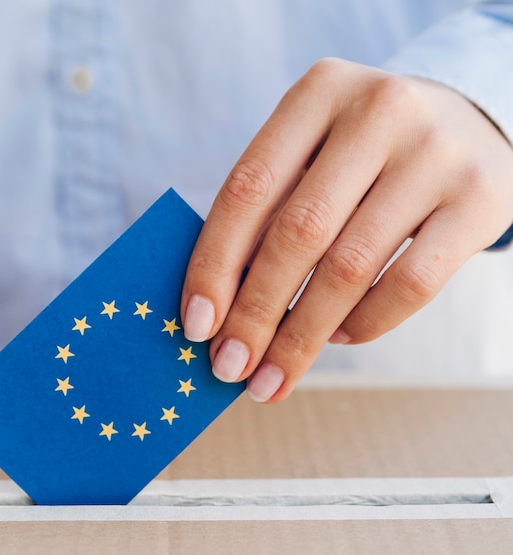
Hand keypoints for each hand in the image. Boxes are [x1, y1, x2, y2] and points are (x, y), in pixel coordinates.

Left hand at [181, 58, 512, 402]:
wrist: (472, 122)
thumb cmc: (367, 152)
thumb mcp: (316, 152)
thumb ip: (271, 211)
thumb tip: (219, 306)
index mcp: (319, 92)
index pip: (248, 189)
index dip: (214, 263)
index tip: (196, 324)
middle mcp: (379, 111)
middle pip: (298, 233)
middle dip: (255, 314)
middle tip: (230, 366)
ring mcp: (434, 154)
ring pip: (350, 267)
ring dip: (302, 336)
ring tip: (275, 372)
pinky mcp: (479, 200)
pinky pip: (411, 283)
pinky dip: (365, 323)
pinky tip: (338, 335)